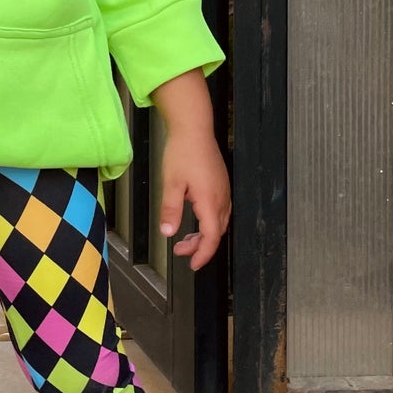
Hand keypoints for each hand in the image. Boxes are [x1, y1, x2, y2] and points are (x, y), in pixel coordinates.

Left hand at [158, 123, 230, 272]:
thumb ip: (170, 210)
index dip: (204, 254)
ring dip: (204, 234)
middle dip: (200, 246)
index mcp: (210, 201)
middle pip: (217, 232)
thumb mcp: (171, 183)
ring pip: (219, 222)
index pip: (212, 237)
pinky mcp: (221, 183)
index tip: (193, 264)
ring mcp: (223, 190)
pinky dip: (208, 222)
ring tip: (184, 239)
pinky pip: (219, 210)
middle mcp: (221, 198)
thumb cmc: (182, 152)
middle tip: (181, 252)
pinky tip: (194, 218)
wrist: (194, 128)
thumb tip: (169, 233)